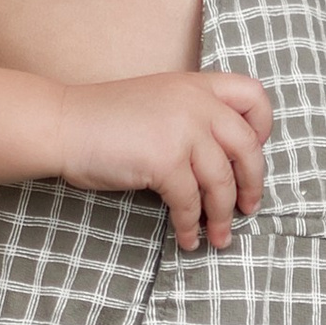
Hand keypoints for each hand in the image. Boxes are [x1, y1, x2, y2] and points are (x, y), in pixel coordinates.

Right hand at [56, 73, 272, 249]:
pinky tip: (187, 238)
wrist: (63, 124)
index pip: (254, 96)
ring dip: (223, 216)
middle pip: (247, 148)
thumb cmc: (104, 119)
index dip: (262, 128)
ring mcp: (182, 131)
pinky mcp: (165, 160)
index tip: (252, 154)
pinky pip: (190, 202)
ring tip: (220, 237)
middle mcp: (196, 103)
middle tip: (248, 207)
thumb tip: (223, 163)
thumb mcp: (159, 101)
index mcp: (197, 85)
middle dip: (252, 184)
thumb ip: (192, 117)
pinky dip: (191, 225)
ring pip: (221, 183)